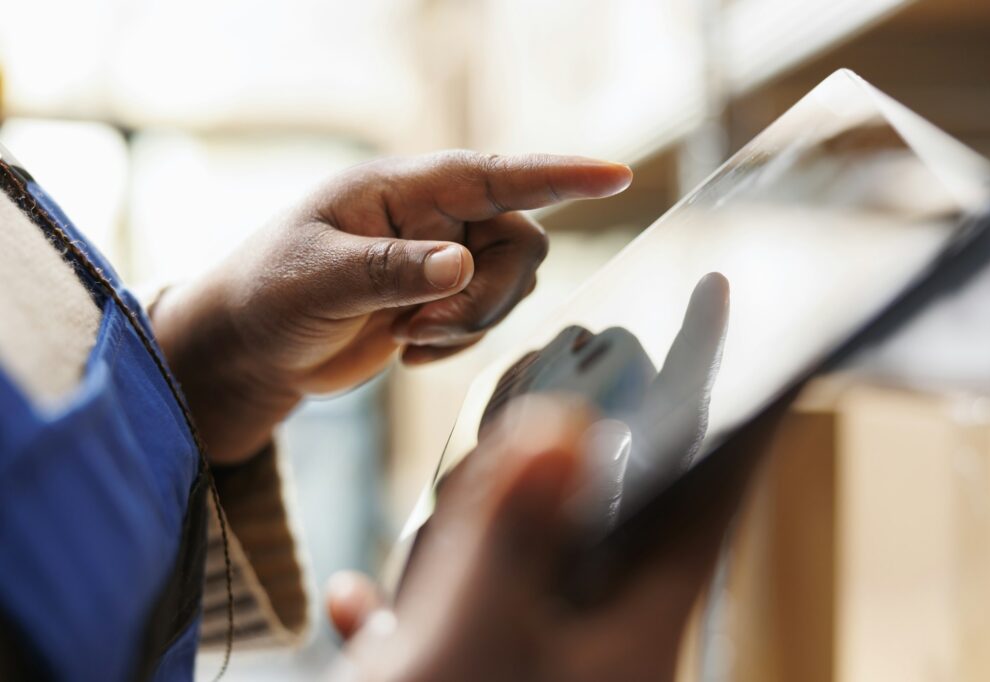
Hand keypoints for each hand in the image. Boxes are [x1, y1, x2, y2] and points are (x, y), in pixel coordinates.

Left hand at [151, 151, 631, 461]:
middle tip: (425, 328)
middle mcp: (434, 218)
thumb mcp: (317, 279)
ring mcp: (442, 261)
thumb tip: (461, 266)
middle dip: (489, 296)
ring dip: (471, 323)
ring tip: (407, 336)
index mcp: (402, 191)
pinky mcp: (442, 302)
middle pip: (520, 243)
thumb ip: (389, 270)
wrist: (254, 348)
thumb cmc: (269, 295)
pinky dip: (458, 343)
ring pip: (512, 284)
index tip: (614, 175)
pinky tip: (407, 349)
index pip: (492, 174)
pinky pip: (489, 320)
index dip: (556, 175)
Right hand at [327, 393, 790, 681]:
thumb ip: (516, 529)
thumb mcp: (472, 638)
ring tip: (445, 503)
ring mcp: (536, 677)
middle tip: (555, 395)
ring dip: (479, 535)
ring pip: (525, 574)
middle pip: (606, 528)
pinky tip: (352, 601)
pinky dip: (410, 609)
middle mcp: (597, 656)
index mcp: (631, 635)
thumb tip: (565, 425)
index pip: (704, 505)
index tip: (745, 344)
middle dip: (572, 464)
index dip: (730, 421)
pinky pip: (458, 631)